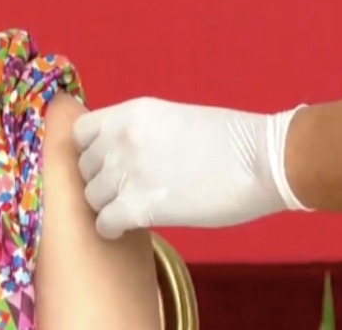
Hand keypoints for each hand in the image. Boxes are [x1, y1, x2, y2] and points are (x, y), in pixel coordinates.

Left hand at [72, 97, 306, 237]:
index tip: (106, 163)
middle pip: (83, 168)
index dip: (90, 151)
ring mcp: (126, 172)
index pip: (80, 133)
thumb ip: (136, 132)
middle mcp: (119, 138)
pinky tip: (130, 226)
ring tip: (132, 207)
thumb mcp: (170, 119)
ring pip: (90, 197)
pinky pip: (104, 222)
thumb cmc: (228, 140)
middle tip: (125, 189)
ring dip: (108, 204)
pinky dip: (113, 228)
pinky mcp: (138, 206)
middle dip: (100, 179)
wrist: (261, 160)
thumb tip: (116, 154)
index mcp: (129, 112)